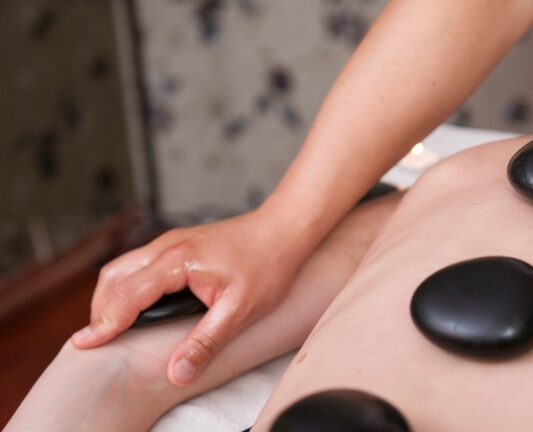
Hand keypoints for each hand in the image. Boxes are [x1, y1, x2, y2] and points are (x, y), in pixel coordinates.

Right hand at [70, 212, 298, 385]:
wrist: (285, 229)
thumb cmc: (267, 265)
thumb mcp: (241, 310)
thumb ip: (207, 342)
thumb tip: (177, 373)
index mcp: (179, 260)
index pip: (128, 294)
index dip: (104, 323)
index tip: (83, 345)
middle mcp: (168, 246)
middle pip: (115, 276)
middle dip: (101, 310)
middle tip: (97, 342)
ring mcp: (171, 242)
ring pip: (123, 267)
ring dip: (112, 297)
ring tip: (112, 328)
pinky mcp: (178, 244)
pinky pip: (139, 263)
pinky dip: (127, 286)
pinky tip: (137, 306)